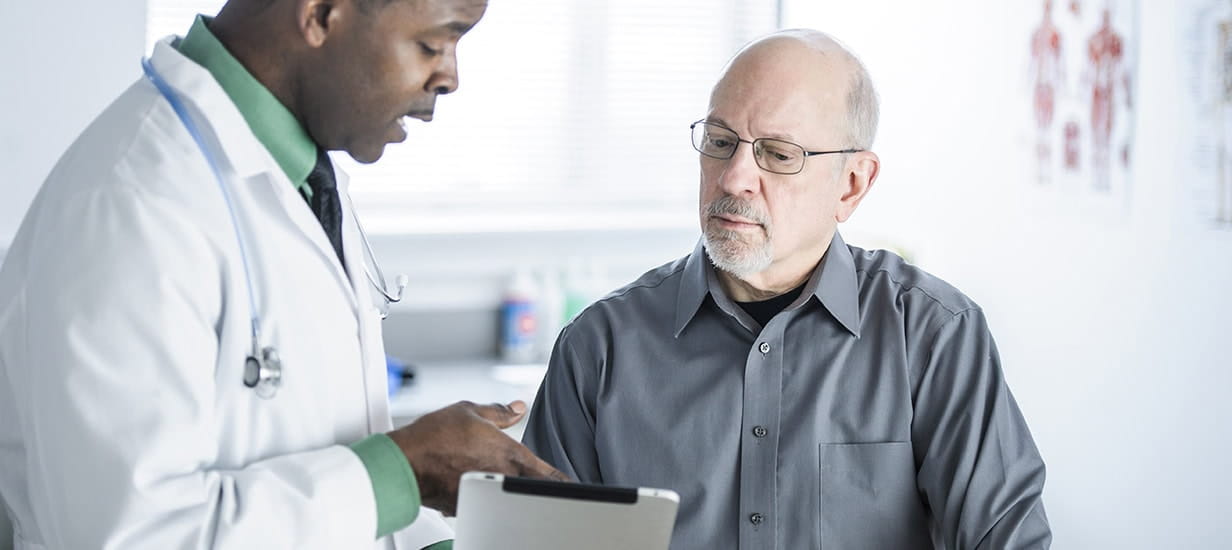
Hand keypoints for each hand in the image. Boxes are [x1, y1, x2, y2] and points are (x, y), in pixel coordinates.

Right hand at [387, 400, 569, 514]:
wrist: (405, 463)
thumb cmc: (433, 437)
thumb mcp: (470, 412)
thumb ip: (499, 412)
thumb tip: (517, 407)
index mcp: (510, 455)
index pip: (550, 475)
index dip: (564, 482)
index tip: (573, 485)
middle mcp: (502, 477)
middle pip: (535, 490)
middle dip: (540, 487)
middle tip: (546, 487)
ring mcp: (486, 495)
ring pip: (510, 498)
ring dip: (512, 491)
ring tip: (507, 484)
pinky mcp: (468, 507)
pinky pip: (485, 503)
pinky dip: (486, 497)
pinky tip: (476, 485)